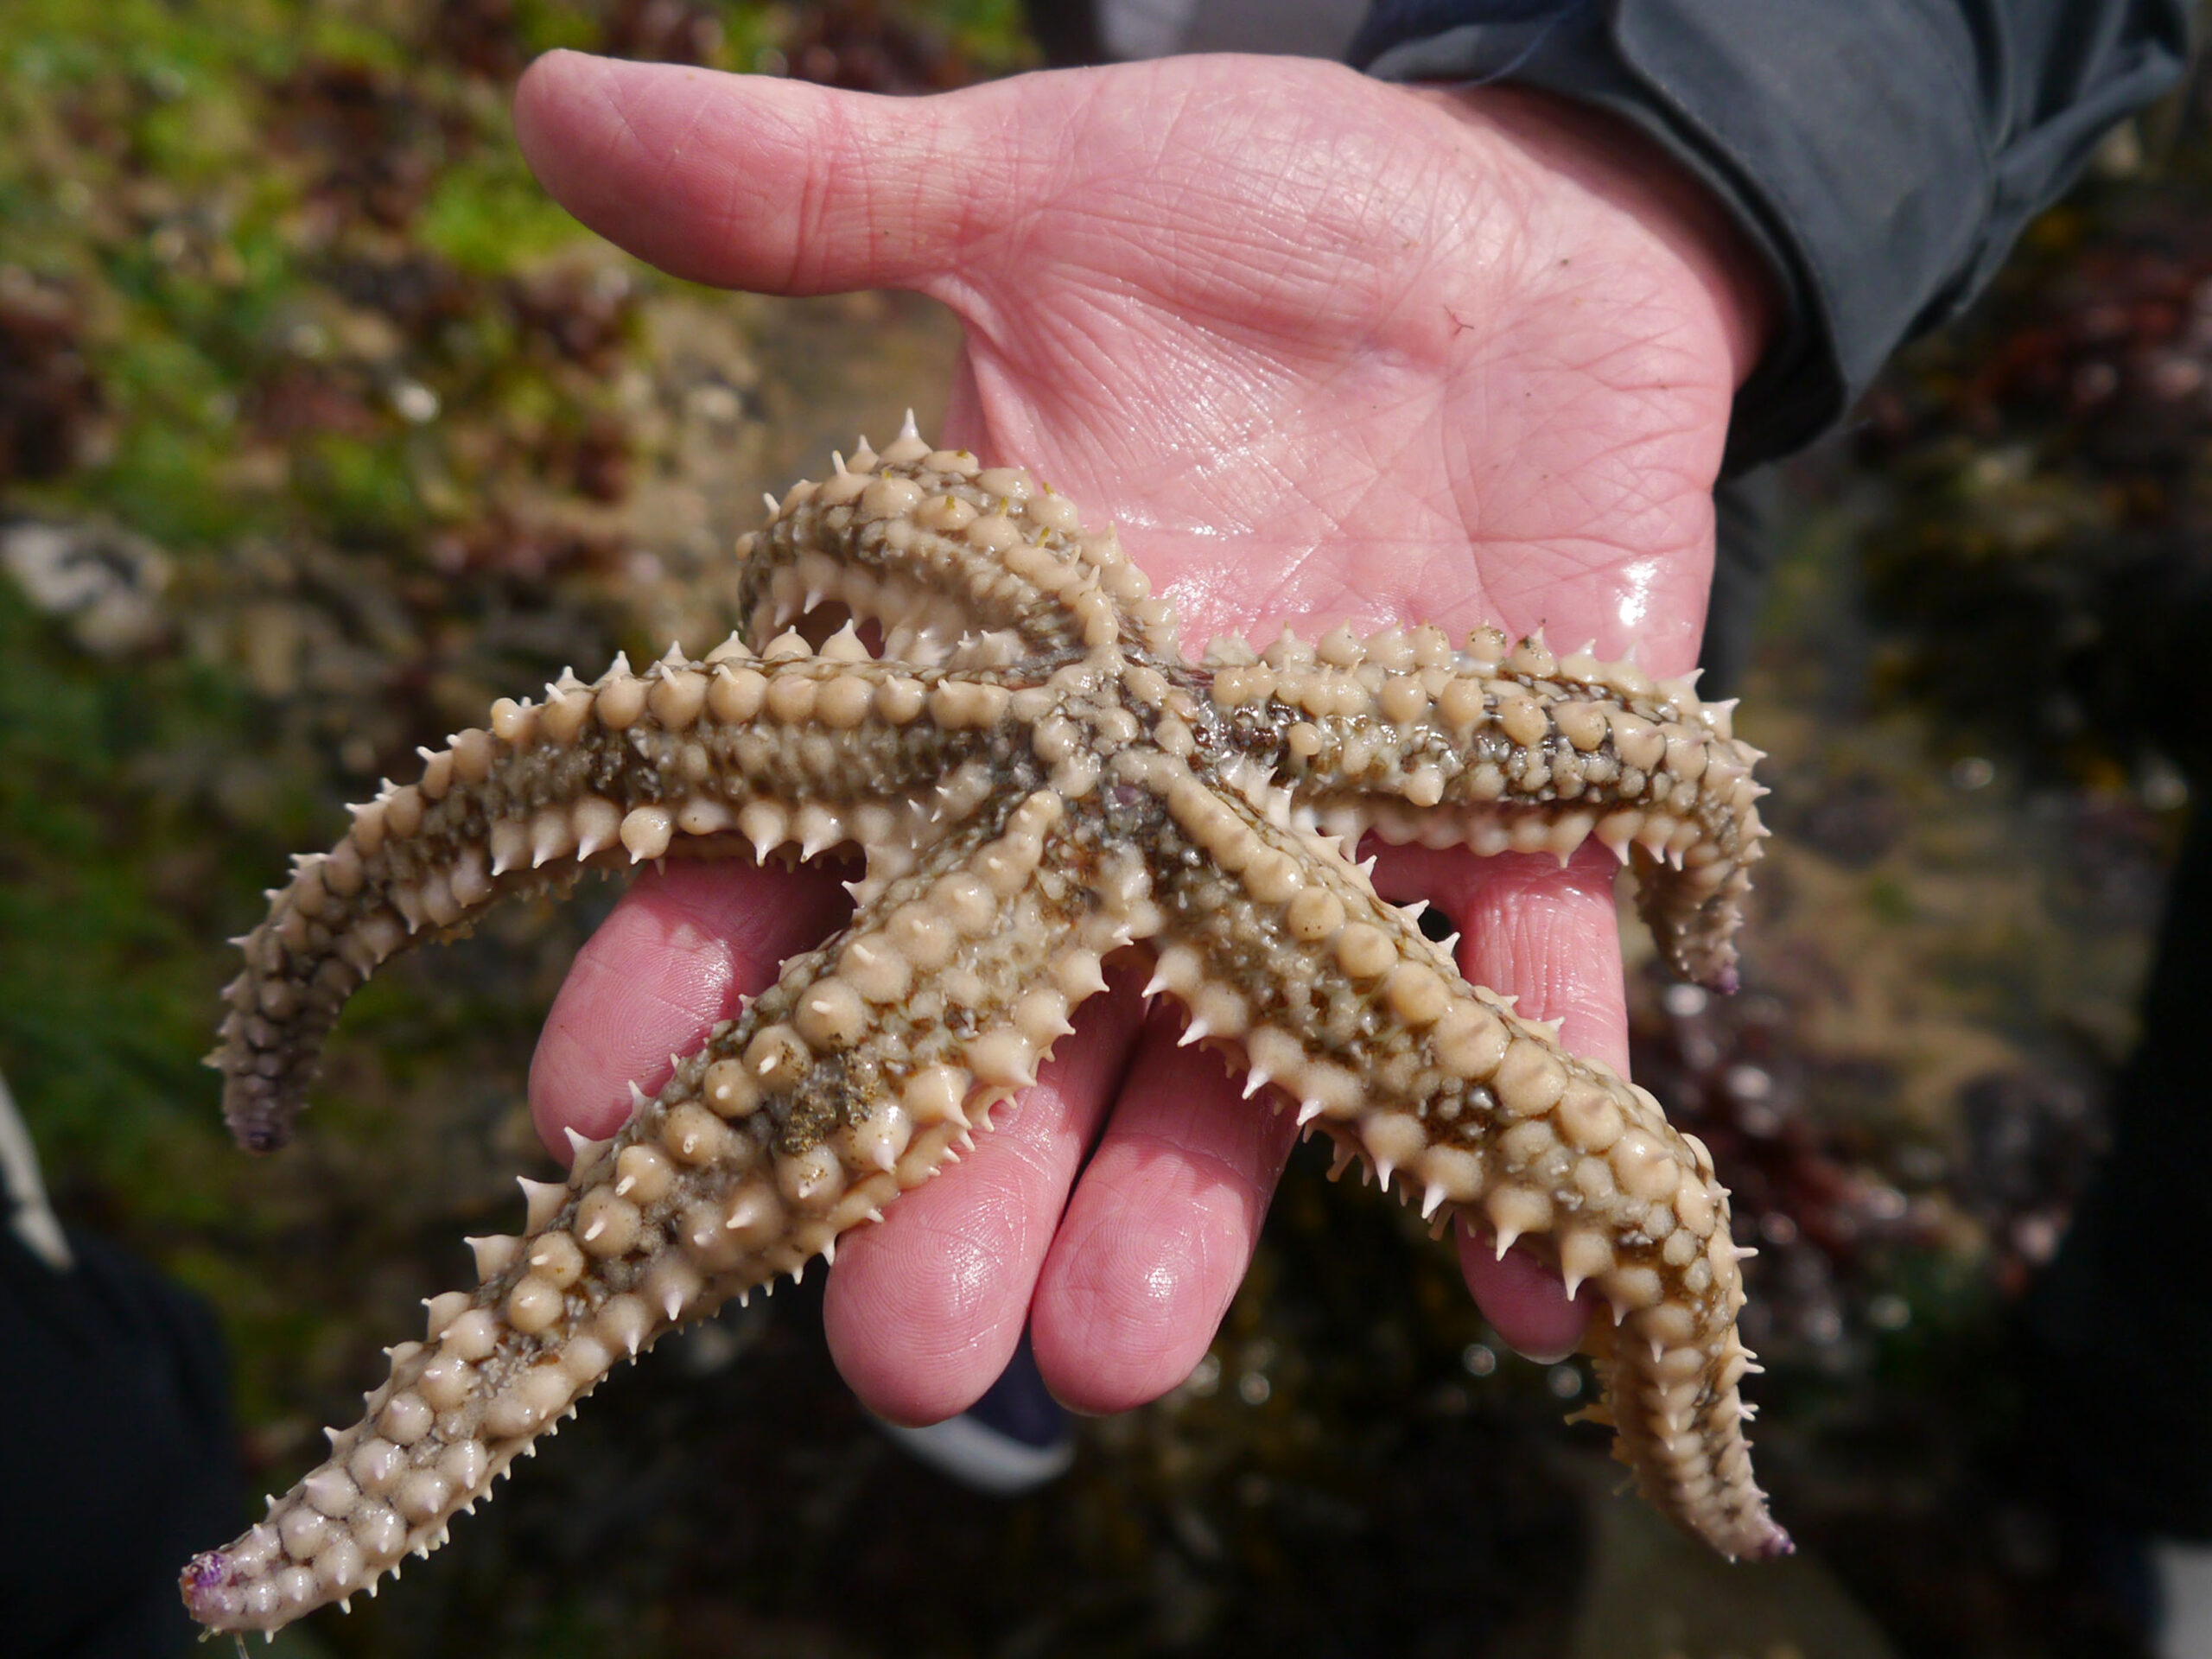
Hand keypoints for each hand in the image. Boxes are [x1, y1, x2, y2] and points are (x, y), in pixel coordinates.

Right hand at [511, 49, 1770, 1421]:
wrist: (1514, 235)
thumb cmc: (1262, 212)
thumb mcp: (1039, 191)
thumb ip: (822, 194)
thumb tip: (551, 98)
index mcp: (1003, 673)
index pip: (805, 841)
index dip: (698, 973)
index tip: (592, 1114)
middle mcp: (1143, 797)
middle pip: (1017, 1015)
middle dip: (951, 1177)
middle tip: (897, 1352)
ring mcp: (1330, 826)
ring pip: (1245, 1053)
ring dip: (1190, 1202)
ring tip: (1114, 1354)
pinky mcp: (1527, 810)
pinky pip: (1525, 987)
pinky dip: (1526, 1120)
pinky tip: (1509, 1287)